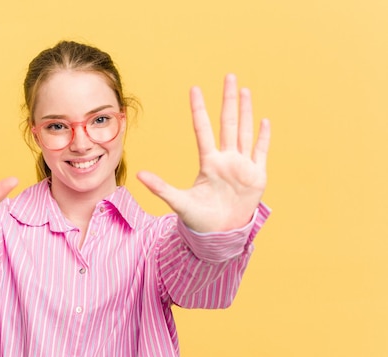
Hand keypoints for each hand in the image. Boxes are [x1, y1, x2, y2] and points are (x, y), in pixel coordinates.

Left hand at [137, 74, 269, 232]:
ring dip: (246, 111)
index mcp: (208, 162)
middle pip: (228, 123)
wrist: (220, 234)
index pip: (203, 129)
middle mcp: (226, 159)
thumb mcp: (179, 202)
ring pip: (244, 131)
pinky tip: (263, 120)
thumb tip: (138, 175)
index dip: (199, 110)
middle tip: (229, 76)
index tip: (195, 88)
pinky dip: (262, 137)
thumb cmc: (199, 219)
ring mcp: (242, 166)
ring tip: (245, 90)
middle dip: (229, 99)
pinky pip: (260, 152)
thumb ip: (161, 188)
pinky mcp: (257, 176)